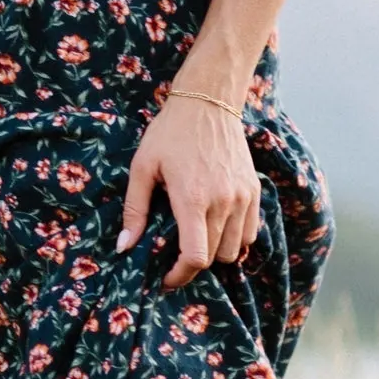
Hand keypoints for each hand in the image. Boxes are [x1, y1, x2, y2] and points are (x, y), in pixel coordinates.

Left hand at [116, 93, 261, 292]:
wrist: (208, 101)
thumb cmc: (170, 133)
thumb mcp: (142, 168)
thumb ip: (135, 210)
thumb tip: (124, 247)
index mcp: (192, 199)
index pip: (196, 257)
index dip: (180, 275)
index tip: (167, 277)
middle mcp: (223, 202)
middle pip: (215, 258)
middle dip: (193, 265)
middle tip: (175, 257)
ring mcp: (243, 197)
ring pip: (236, 250)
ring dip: (216, 253)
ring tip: (197, 240)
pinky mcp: (254, 191)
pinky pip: (250, 232)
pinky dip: (235, 239)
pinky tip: (216, 227)